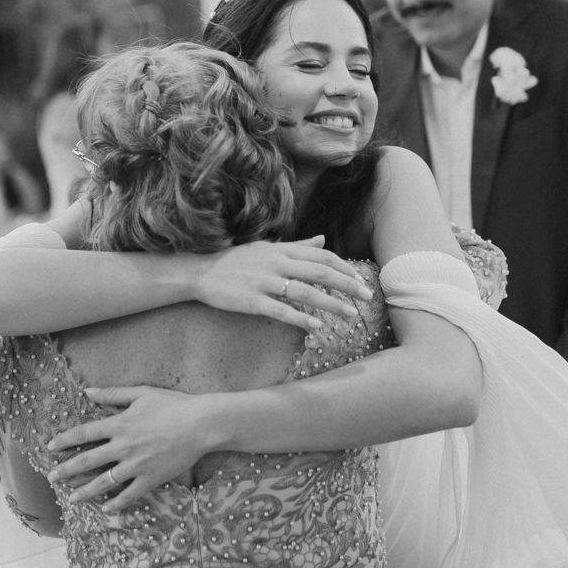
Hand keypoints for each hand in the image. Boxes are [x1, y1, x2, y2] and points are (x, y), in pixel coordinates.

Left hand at [47, 387, 223, 508]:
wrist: (201, 424)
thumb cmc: (173, 404)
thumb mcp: (141, 393)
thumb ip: (112, 394)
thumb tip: (87, 392)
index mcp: (119, 424)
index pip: (83, 433)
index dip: (64, 440)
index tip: (49, 446)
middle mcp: (123, 447)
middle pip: (87, 461)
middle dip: (66, 470)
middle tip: (51, 478)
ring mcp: (136, 465)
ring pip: (104, 482)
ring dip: (85, 492)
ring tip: (72, 499)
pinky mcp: (151, 478)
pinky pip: (129, 494)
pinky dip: (116, 503)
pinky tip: (106, 509)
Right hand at [191, 237, 371, 329]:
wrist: (200, 272)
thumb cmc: (236, 261)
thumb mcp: (267, 248)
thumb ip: (297, 246)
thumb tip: (323, 240)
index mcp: (282, 250)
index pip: (322, 256)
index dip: (344, 268)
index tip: (360, 280)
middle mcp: (276, 263)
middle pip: (321, 272)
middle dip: (348, 285)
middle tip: (367, 297)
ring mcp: (264, 282)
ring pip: (306, 292)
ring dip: (331, 304)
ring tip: (350, 316)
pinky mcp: (252, 301)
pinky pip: (281, 310)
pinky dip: (300, 318)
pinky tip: (316, 327)